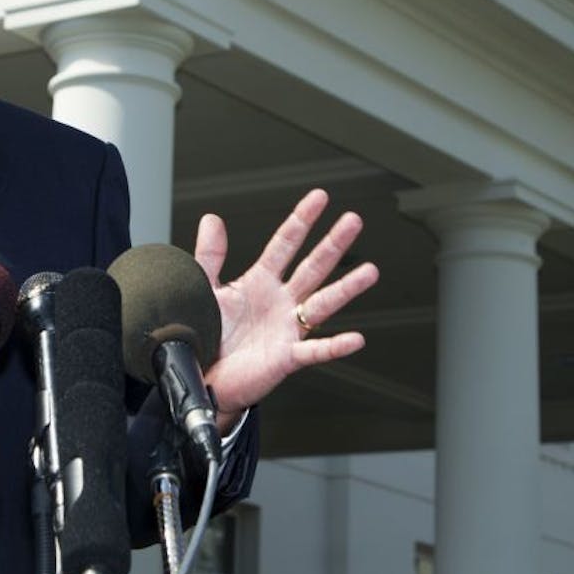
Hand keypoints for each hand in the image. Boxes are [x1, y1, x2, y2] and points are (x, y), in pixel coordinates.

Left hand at [195, 188, 378, 431]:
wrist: (203, 375)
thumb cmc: (207, 334)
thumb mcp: (205, 289)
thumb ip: (209, 256)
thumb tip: (212, 219)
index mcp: (260, 282)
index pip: (285, 244)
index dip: (302, 220)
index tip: (320, 197)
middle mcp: (280, 302)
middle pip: (312, 267)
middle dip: (333, 243)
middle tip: (354, 220)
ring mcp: (287, 328)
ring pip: (323, 303)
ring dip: (346, 288)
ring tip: (370, 271)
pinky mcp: (287, 357)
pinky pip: (315, 350)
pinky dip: (336, 346)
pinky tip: (355, 339)